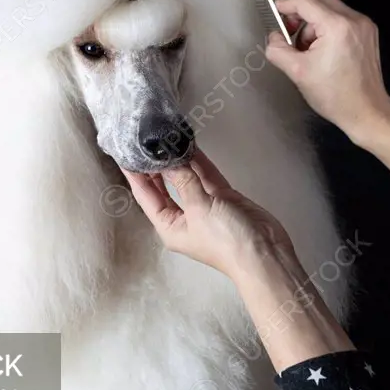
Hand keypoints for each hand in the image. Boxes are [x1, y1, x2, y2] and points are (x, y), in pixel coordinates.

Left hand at [119, 149, 296, 280]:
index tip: (125, 152)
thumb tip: (166, 158)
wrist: (264, 253)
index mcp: (169, 226)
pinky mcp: (223, 198)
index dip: (135, 174)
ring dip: (178, 159)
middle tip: (144, 138)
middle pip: (164, 186)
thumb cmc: (226, 240)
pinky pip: (206, 176)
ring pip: (186, 178)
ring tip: (165, 135)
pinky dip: (199, 162)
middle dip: (155, 165)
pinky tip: (189, 144)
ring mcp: (204, 206)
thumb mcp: (200, 208)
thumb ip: (183, 180)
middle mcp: (183, 216)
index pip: (145, 196)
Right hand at [265, 0, 389, 145]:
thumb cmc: (337, 96)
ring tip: (309, 49)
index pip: (305, 1)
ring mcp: (364, 25)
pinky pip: (341, 18)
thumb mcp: (297, 72)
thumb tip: (274, 37)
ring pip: (330, 7)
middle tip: (290, 33)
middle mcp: (354, 20)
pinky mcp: (367, 33)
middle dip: (300, 13)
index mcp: (338, 27)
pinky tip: (323, 50)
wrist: (366, 111)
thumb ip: (278, 49)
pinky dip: (327, 27)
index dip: (286, 5)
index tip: (275, 12)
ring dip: (313, 22)